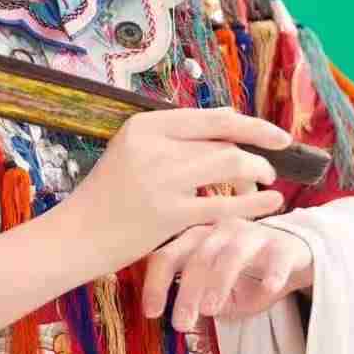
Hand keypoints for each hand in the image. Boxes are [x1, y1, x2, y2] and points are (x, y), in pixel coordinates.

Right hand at [58, 104, 292, 281]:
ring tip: (266, 183)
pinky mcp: (170, 215)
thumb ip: (177, 136)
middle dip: (257, 154)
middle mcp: (154, 147)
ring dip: (257, 173)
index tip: (276, 135)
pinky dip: (255, 202)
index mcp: (144, 126)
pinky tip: (271, 202)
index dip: (251, 125)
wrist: (76, 234)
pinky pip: (226, 205)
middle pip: (224, 142)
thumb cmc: (107, 194)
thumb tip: (231, 118)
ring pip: (230, 166)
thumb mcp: (133, 152)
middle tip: (271, 166)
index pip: (211, 118)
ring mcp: (162, 181)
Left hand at [141, 199, 313, 327]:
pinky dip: (272, 272)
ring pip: (231, 254)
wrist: (295, 254)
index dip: (156, 284)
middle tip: (181, 324)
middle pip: (198, 257)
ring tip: (211, 310)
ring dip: (219, 282)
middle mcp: (221, 231)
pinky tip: (268, 289)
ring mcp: (252, 234)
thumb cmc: (248, 271)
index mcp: (197, 239)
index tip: (151, 314)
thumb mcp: (218, 287)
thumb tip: (182, 317)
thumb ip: (199, 297)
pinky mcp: (283, 244)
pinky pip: (277, 257)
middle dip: (187, 292)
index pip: (168, 256)